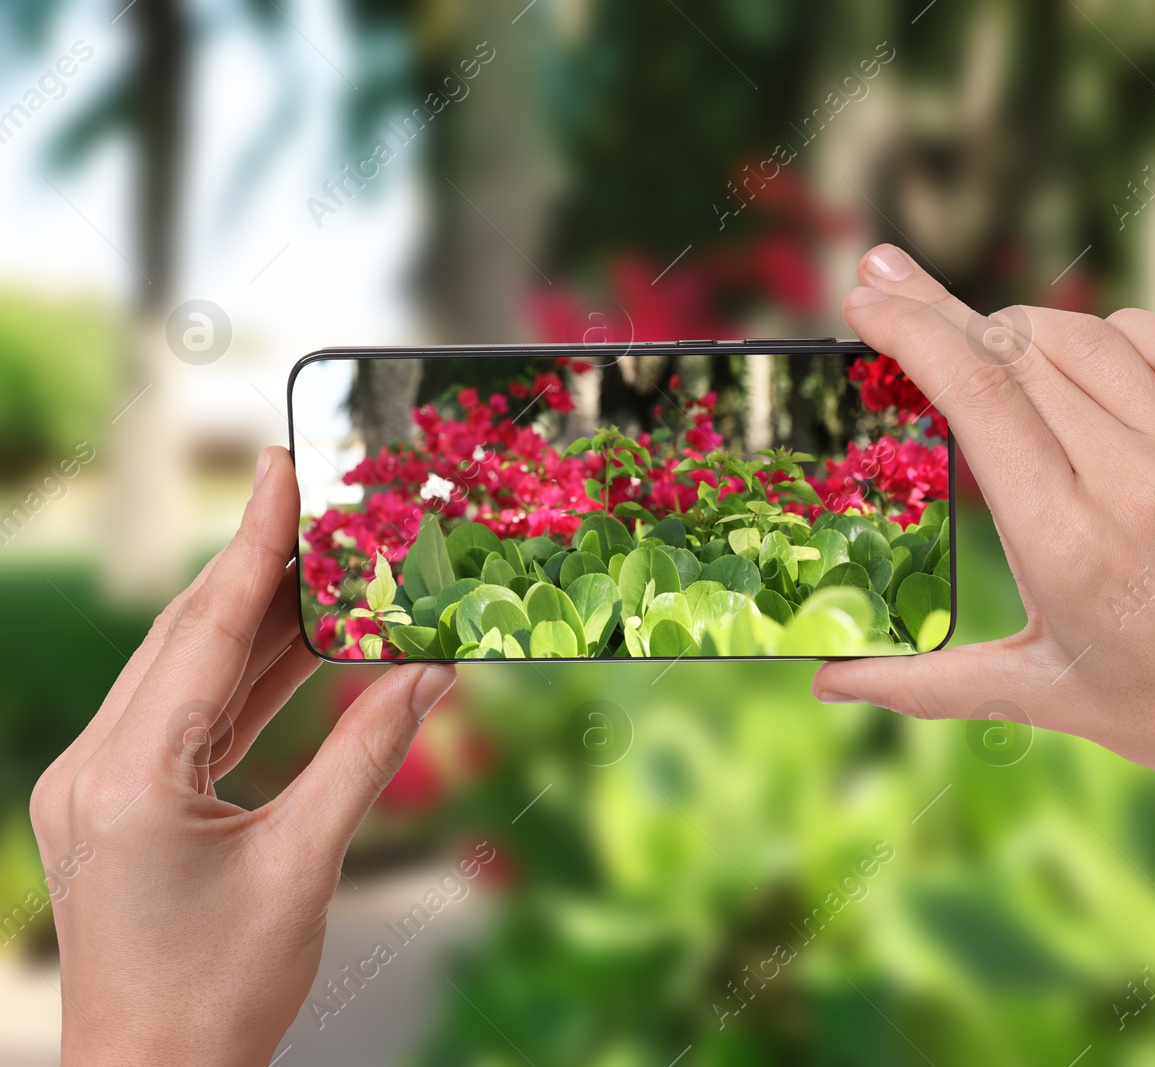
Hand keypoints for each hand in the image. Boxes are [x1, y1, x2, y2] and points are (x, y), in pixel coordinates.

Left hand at [29, 447, 455, 1066]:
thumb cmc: (223, 993)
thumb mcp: (308, 865)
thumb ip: (368, 754)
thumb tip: (430, 671)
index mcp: (129, 778)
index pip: (205, 632)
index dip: (253, 544)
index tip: (282, 470)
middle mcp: (94, 767)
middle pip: (188, 636)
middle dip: (258, 566)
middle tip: (318, 502)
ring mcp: (97, 783)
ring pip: (187, 671)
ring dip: (259, 621)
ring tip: (330, 569)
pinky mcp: (116, 801)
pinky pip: (186, 714)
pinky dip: (247, 678)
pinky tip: (302, 647)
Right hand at [815, 245, 1154, 1064]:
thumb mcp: (1038, 695)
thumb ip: (920, 682)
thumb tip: (822, 685)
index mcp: (1066, 541)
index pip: (976, 388)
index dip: (913, 324)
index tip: (866, 292)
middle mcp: (1134, 479)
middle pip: (1021, 348)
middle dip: (953, 322)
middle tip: (907, 310)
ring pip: (1088, 335)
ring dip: (1025, 329)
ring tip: (994, 350)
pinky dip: (1114, 333)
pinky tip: (1091, 358)